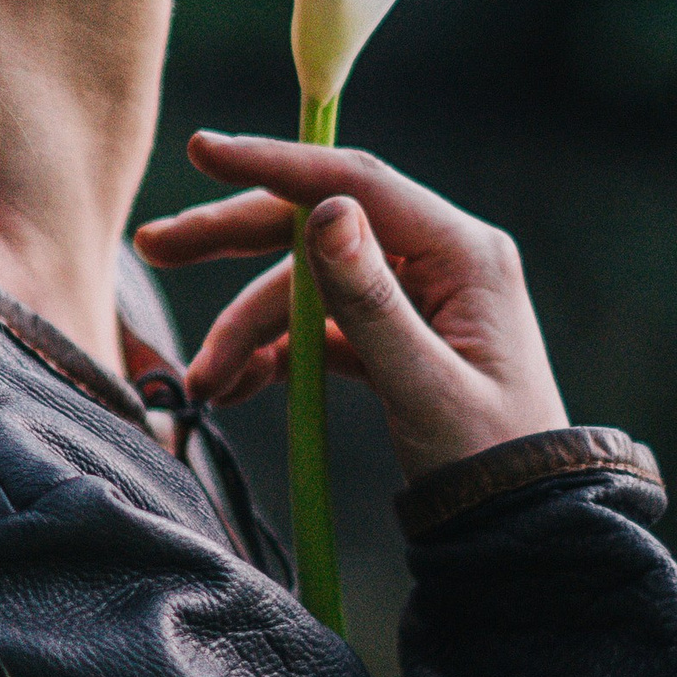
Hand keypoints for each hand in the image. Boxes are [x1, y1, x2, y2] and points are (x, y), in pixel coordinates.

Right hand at [134, 131, 568, 485]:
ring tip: (204, 384)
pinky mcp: (394, 333)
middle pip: (318, 225)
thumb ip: (371, 301)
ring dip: (247, 328)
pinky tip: (235, 385)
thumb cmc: (489, 460)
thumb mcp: (425, 385)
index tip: (204, 154)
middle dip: (234, 243)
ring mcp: (415, 295)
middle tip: (157, 246)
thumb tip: (326, 213)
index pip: (357, 184)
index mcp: (464, 253)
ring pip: (306, 286)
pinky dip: (273, 352)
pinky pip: (319, 326)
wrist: (519, 523)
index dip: (275, 166)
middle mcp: (440, 259)